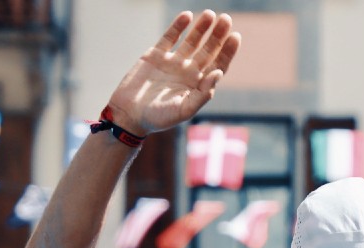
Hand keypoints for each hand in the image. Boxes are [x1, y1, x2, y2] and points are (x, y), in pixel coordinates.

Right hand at [107, 10, 241, 136]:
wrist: (128, 115)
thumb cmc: (158, 118)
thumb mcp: (183, 110)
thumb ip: (202, 93)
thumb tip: (218, 73)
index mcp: (198, 85)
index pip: (218, 65)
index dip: (227, 51)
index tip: (235, 37)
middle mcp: (188, 72)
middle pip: (208, 50)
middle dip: (217, 35)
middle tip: (225, 20)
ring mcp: (172, 62)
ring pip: (191, 40)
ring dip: (201, 27)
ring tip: (210, 14)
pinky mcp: (156, 55)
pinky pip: (170, 37)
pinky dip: (178, 26)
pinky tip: (187, 16)